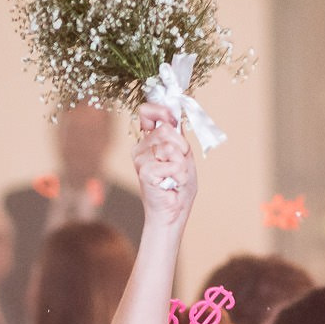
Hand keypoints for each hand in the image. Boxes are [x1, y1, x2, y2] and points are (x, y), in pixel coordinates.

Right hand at [132, 102, 195, 225]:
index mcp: (149, 141)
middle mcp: (141, 148)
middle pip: (166, 129)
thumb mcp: (183, 154)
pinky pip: (173, 164)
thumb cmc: (178, 186)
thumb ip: (177, 135)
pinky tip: (172, 184)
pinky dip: (180, 175)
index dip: (161, 111)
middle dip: (181, 147)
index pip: (146, 112)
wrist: (173, 212)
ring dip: (182, 164)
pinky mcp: (145, 172)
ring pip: (171, 147)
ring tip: (175, 177)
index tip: (172, 119)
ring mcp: (140, 159)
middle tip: (179, 165)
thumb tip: (174, 116)